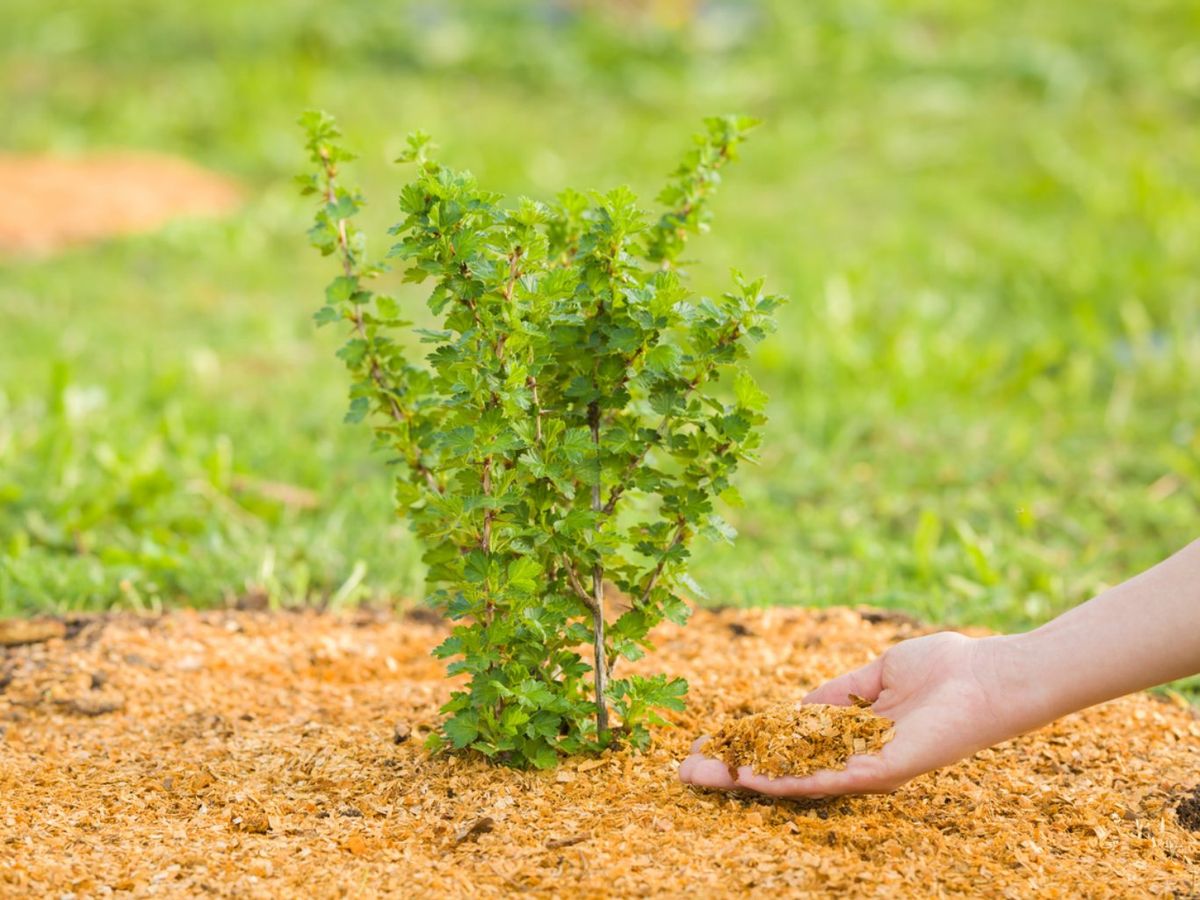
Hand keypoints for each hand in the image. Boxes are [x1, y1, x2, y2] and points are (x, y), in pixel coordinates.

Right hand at [679, 631, 1023, 796]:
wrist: (989, 678)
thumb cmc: (945, 669)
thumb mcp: (877, 673)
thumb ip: (838, 694)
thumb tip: (798, 708)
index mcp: (854, 735)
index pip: (789, 745)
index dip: (748, 744)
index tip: (710, 743)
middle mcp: (854, 758)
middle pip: (781, 768)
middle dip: (733, 769)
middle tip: (687, 771)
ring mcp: (865, 768)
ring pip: (793, 780)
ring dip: (745, 779)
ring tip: (702, 776)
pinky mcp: (880, 772)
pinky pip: (825, 780)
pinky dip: (785, 781)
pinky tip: (750, 778)